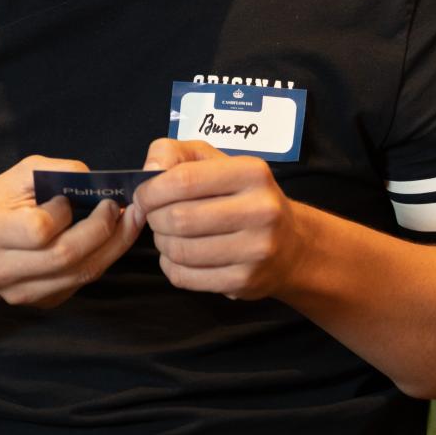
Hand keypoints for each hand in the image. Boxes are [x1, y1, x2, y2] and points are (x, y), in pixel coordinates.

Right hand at [0, 156, 144, 308]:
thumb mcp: (16, 177)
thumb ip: (55, 171)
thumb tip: (95, 180)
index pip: (38, 230)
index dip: (62, 213)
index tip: (69, 198)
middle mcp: (2, 270)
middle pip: (66, 256)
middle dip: (102, 228)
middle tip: (118, 205)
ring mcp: (24, 292)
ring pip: (82, 272)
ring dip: (114, 244)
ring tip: (129, 219)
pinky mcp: (44, 302)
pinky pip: (84, 280)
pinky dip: (104, 256)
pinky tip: (112, 237)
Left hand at [136, 137, 312, 298]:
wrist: (292, 245)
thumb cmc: (242, 197)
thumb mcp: (214, 161)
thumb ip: (175, 153)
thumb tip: (150, 167)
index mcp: (251, 173)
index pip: (183, 180)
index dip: (151, 190)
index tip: (143, 195)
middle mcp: (261, 210)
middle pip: (179, 218)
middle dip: (155, 218)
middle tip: (156, 217)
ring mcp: (256, 249)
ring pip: (180, 250)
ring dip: (162, 243)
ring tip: (169, 235)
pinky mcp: (246, 281)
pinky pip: (186, 276)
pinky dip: (171, 266)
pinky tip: (180, 256)